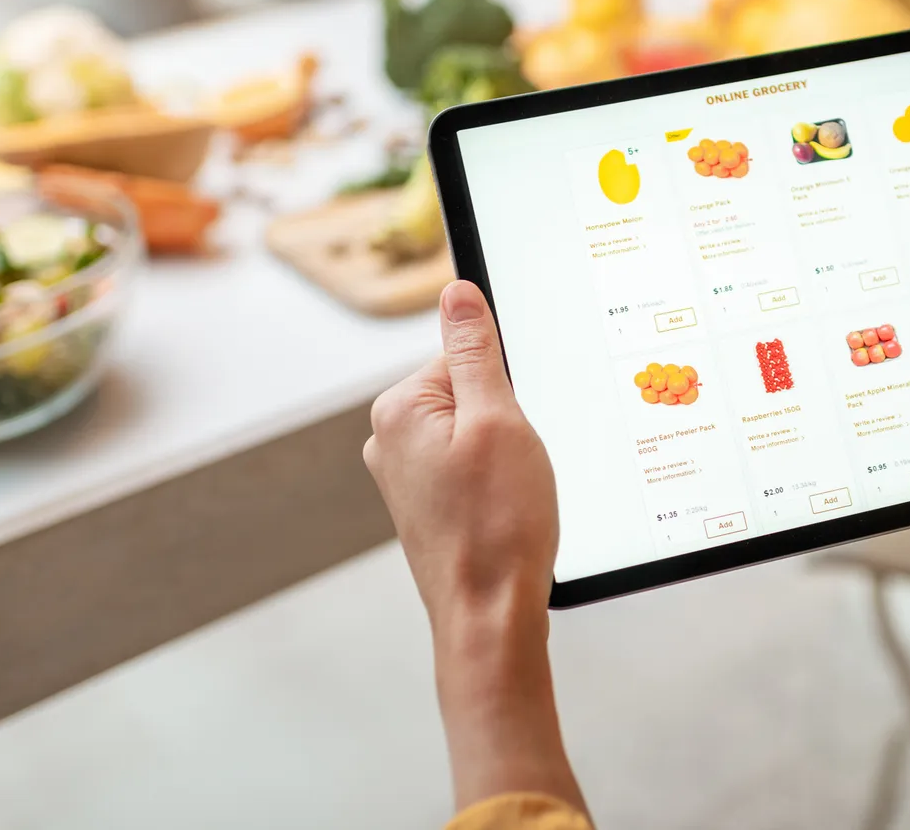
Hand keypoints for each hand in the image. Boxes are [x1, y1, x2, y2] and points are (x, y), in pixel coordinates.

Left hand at [364, 280, 584, 813]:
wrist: (489, 617)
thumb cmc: (497, 527)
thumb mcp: (499, 420)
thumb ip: (476, 350)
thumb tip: (457, 292)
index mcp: (399, 409)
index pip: (467, 356)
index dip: (509, 387)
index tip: (520, 426)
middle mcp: (390, 439)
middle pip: (472, 393)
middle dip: (509, 422)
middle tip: (518, 467)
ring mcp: (405, 476)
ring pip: (478, 433)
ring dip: (508, 456)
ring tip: (513, 495)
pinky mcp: (426, 504)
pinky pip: (473, 467)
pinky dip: (499, 483)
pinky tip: (507, 512)